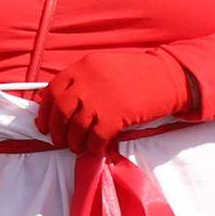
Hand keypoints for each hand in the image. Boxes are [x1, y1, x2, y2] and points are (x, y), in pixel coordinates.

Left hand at [36, 48, 196, 151]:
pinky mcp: (115, 116)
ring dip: (75, 142)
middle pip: (61, 112)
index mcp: (84, 66)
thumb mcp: (106, 66)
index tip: (45, 125)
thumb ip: (84, 79)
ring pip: (76, 128)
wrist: (169, 78)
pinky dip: (93, 147)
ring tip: (79, 147)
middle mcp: (88, 81)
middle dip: (58, 131)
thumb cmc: (140, 74)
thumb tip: (63, 103)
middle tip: (61, 141)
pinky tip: (97, 149)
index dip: (46, 112)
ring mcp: (100, 99)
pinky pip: (96, 138)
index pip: (53, 91)